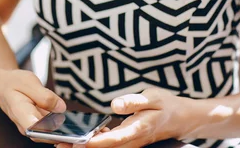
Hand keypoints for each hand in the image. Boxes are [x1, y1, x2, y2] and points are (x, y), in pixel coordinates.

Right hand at [0, 69, 66, 139]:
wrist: (2, 85)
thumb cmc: (13, 82)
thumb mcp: (29, 81)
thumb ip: (45, 95)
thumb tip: (61, 108)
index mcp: (20, 112)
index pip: (34, 130)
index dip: (49, 131)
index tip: (61, 125)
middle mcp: (24, 124)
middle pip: (45, 135)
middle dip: (61, 131)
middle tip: (73, 123)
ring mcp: (30, 127)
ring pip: (49, 133)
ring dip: (61, 128)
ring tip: (72, 119)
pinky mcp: (36, 126)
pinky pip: (49, 128)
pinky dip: (58, 123)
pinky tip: (66, 116)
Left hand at [56, 88, 196, 147]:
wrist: (180, 118)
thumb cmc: (166, 106)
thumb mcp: (153, 97)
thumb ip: (134, 101)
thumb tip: (115, 104)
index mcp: (138, 129)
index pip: (113, 139)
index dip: (95, 142)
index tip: (78, 141)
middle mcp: (132, 140)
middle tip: (59, 144)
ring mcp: (129, 143)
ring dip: (84, 147)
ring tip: (62, 143)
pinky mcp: (127, 141)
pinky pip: (109, 145)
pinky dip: (94, 142)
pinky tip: (82, 137)